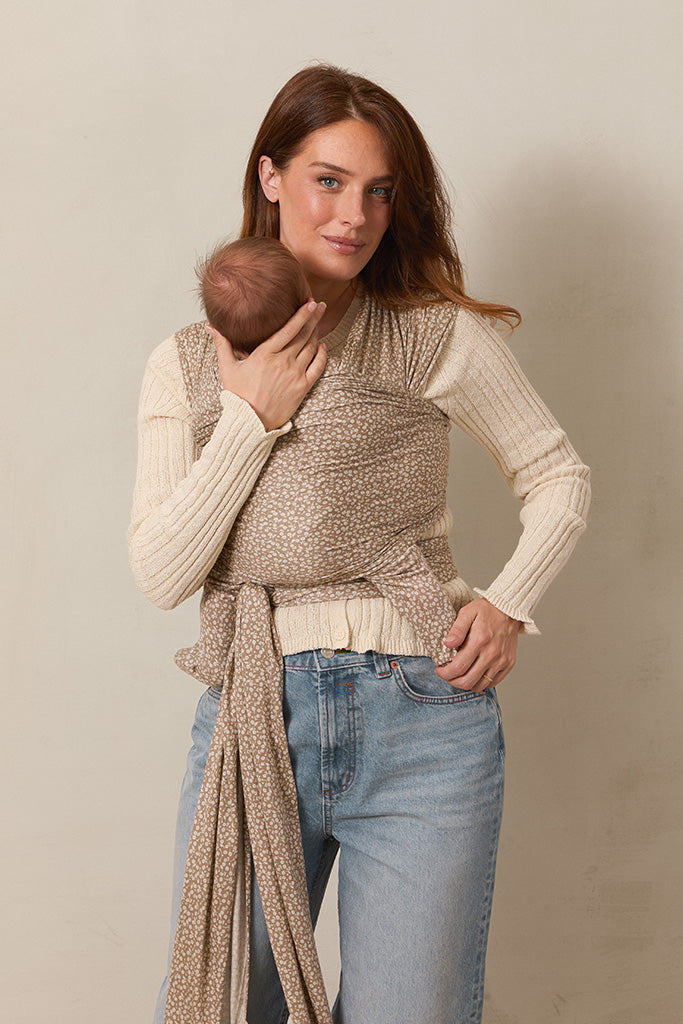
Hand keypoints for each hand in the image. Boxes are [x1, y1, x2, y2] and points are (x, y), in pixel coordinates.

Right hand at [206, 300, 327, 431]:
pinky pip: (318, 367)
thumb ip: (222, 345)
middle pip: (303, 335)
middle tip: (320, 305)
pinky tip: (322, 346)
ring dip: (316, 333)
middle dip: (314, 318)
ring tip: (318, 323)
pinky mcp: (302, 388)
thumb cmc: (238, 396)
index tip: (309, 302)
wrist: (250, 422)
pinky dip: (322, 355)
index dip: (301, 314)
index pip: (288, 329)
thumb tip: (211, 327)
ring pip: (311, 348)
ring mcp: (294, 375)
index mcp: (265, 354)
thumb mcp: (227, 369)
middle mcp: (283, 362)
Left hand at [435, 598, 520, 690]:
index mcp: (479, 641)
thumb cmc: (487, 611)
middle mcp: (492, 654)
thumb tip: (448, 643)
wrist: (509, 610)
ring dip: (466, 684)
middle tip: (447, 674)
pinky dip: (480, 682)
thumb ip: (457, 629)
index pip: (458, 667)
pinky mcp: (509, 664)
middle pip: (467, 681)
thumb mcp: (467, 612)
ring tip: (459, 675)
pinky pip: (493, 683)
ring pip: (479, 685)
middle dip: (452, 681)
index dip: (445, 673)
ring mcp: (502, 661)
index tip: (439, 670)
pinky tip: (473, 674)